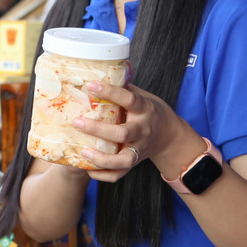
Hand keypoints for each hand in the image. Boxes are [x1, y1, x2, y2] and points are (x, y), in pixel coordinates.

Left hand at [71, 81, 187, 182]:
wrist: (170, 135)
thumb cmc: (149, 111)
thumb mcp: (142, 96)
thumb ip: (123, 88)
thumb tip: (97, 72)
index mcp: (144, 109)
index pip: (129, 99)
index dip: (110, 92)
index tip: (91, 85)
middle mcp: (143, 130)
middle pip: (122, 133)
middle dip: (98, 129)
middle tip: (76, 122)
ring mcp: (139, 148)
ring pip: (123, 159)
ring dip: (102, 158)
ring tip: (84, 152)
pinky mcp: (135, 162)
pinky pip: (120, 173)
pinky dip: (103, 174)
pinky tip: (88, 168)